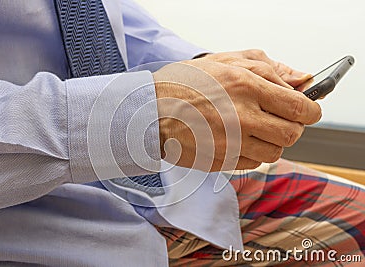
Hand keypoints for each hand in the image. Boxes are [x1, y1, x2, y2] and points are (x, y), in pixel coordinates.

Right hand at [154, 51, 321, 170]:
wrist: (149, 112)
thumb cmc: (185, 84)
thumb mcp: (226, 61)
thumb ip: (269, 67)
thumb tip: (302, 81)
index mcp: (248, 86)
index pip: (301, 107)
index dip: (310, 110)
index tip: (307, 110)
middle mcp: (244, 117)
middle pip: (293, 133)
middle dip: (290, 126)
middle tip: (276, 118)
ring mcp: (233, 143)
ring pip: (275, 151)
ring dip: (271, 141)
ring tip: (252, 128)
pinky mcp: (223, 161)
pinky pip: (254, 162)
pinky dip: (252, 152)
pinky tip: (236, 138)